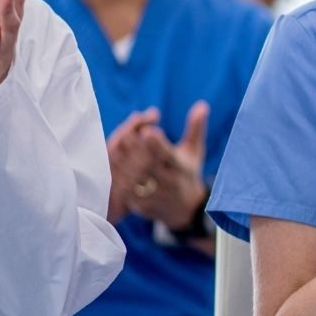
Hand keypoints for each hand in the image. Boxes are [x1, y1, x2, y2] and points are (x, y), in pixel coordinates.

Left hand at [106, 102, 210, 230]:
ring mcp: (154, 196)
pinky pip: (125, 190)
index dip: (157, 144)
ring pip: (133, 178)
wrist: (186, 210)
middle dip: (135, 148)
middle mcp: (168, 184)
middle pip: (147, 165)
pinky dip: (118, 175)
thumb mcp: (195, 151)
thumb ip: (196, 128)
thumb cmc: (188, 173)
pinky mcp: (141, 206)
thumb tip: (202, 105)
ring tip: (117, 144)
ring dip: (123, 160)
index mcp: (181, 169)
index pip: (168, 156)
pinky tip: (114, 162)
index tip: (148, 130)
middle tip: (126, 133)